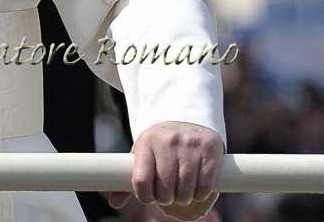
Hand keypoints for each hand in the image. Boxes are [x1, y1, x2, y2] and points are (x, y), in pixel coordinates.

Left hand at [108, 121, 223, 220]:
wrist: (184, 119)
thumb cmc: (159, 145)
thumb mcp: (142, 154)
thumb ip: (131, 178)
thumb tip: (114, 204)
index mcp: (146, 143)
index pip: (141, 180)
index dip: (144, 196)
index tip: (149, 198)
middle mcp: (167, 141)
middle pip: (165, 188)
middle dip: (165, 199)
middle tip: (167, 198)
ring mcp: (190, 144)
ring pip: (186, 188)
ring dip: (183, 199)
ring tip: (180, 195)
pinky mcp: (209, 148)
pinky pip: (206, 184)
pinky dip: (200, 194)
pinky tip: (196, 191)